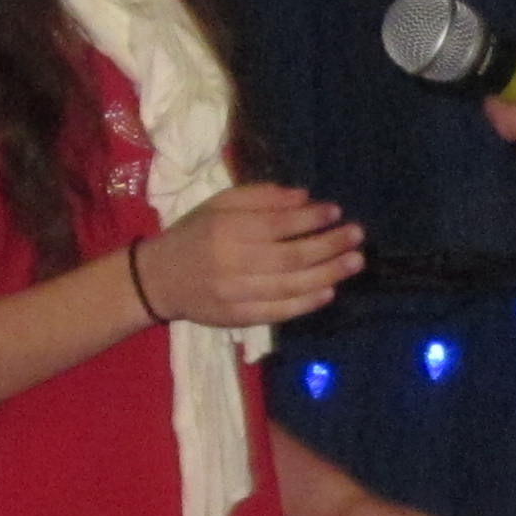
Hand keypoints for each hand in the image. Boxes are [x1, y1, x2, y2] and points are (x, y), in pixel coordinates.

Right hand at [136, 183, 363, 328]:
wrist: (158, 280)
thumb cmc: (194, 234)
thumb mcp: (219, 205)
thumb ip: (260, 198)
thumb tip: (304, 197)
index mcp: (226, 229)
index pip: (277, 224)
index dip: (310, 218)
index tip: (336, 210)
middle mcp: (232, 262)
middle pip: (291, 256)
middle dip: (329, 245)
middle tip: (357, 235)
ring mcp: (236, 294)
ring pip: (290, 285)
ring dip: (328, 274)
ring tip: (355, 261)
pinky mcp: (238, 318)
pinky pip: (279, 311)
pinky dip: (306, 302)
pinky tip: (329, 291)